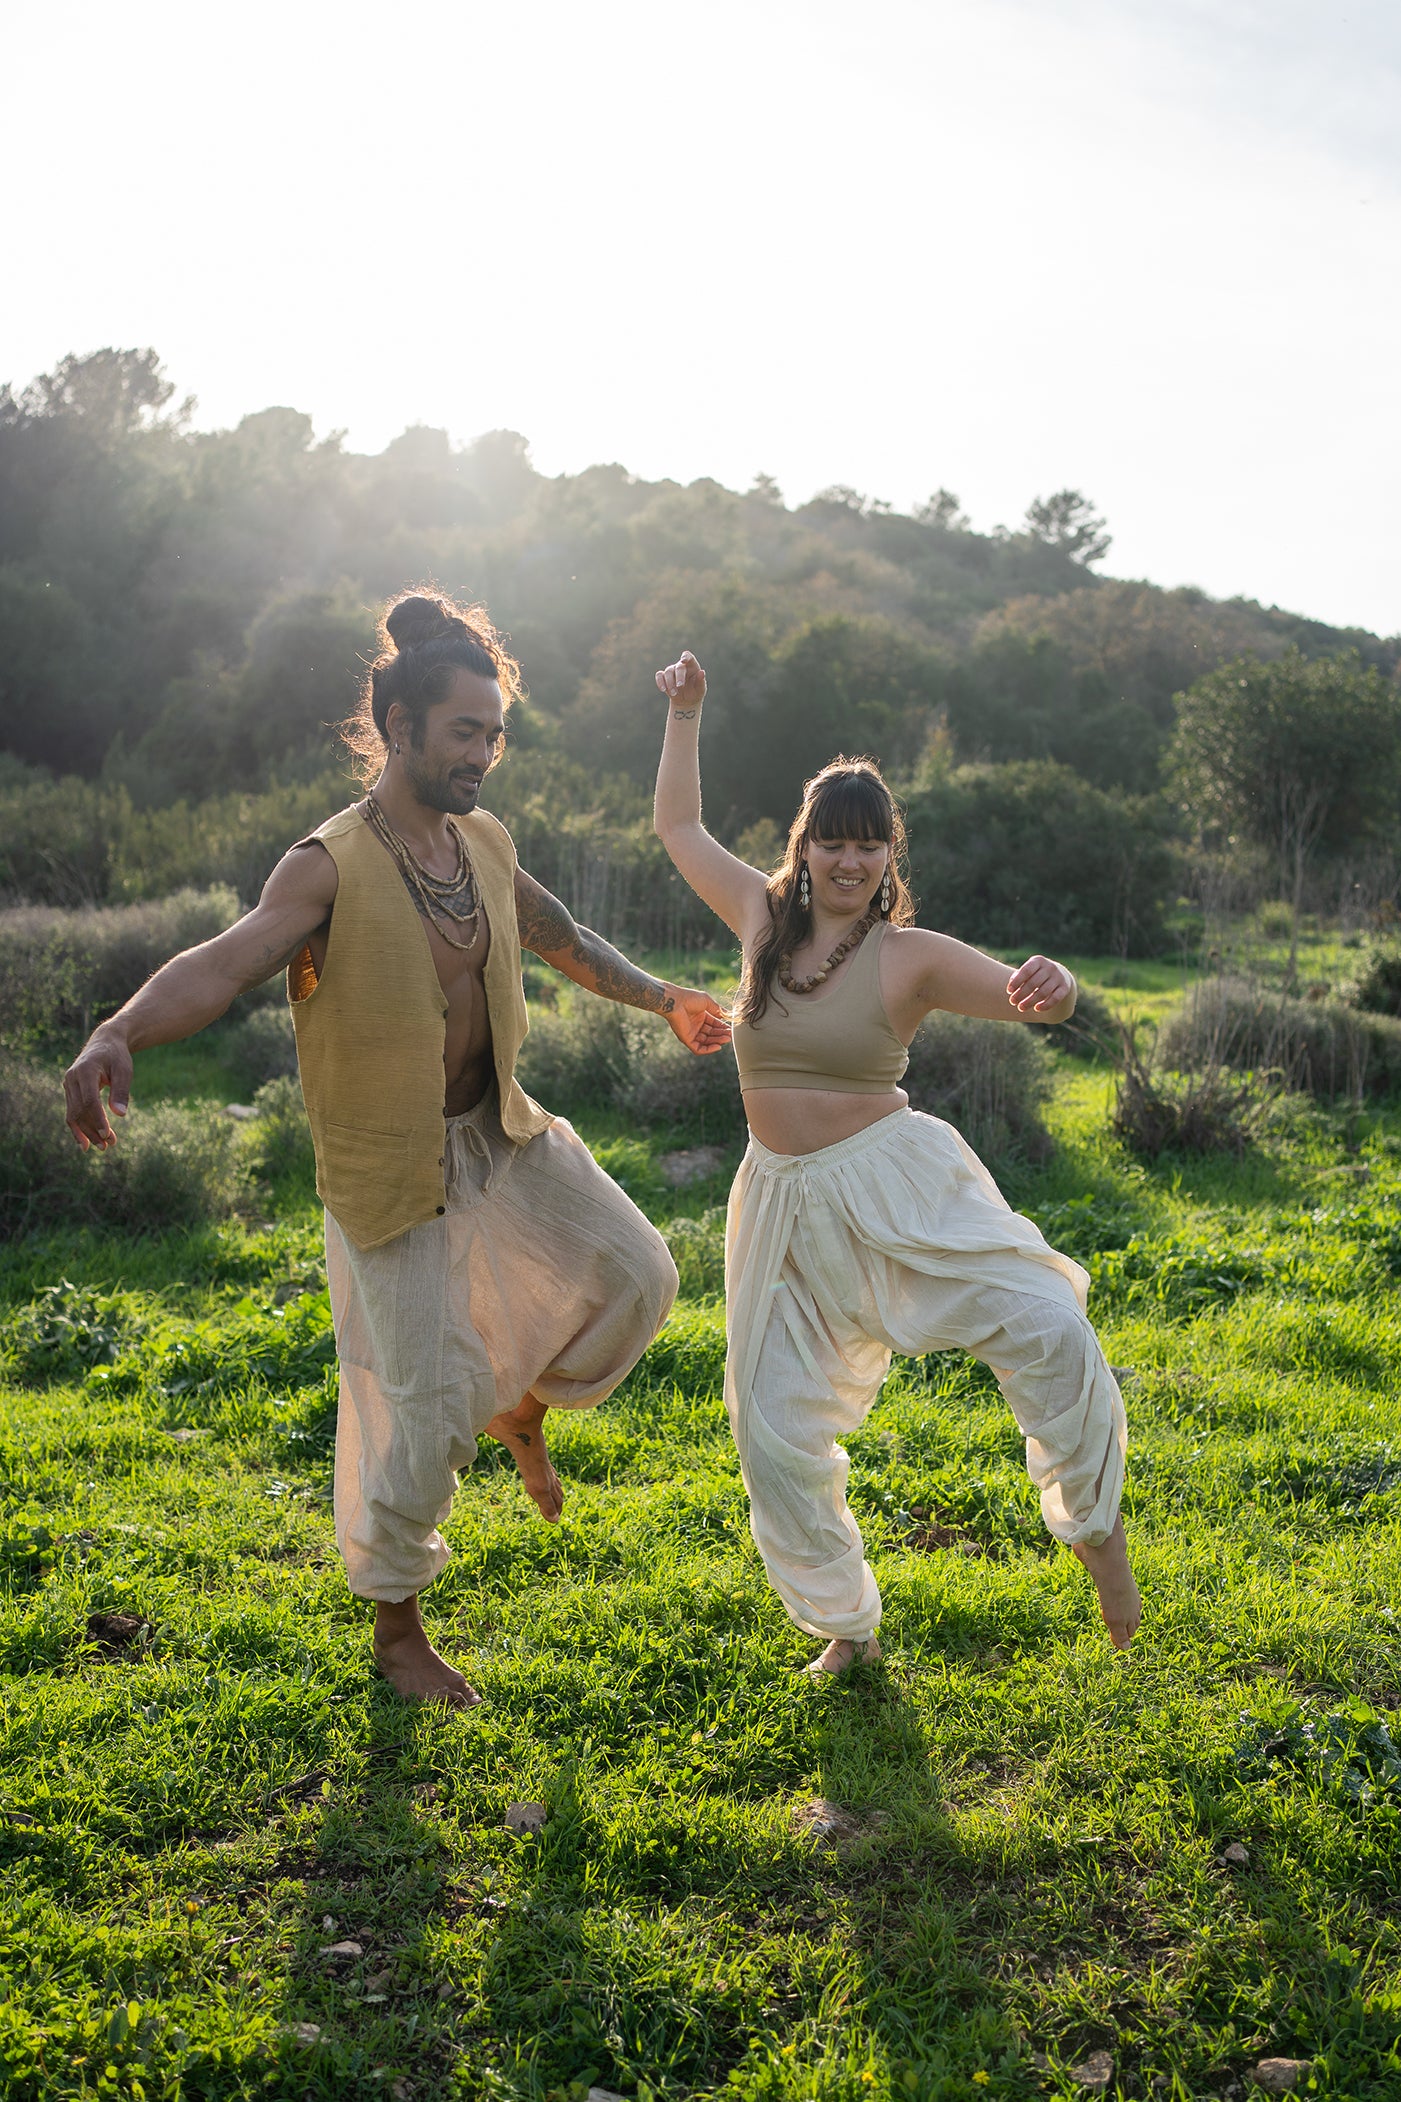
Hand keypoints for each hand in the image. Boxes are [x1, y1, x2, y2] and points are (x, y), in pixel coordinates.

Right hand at [63, 1032, 132, 1149]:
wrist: (105, 1043)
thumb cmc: (117, 1056)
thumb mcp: (124, 1070)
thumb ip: (121, 1091)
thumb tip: (120, 1115)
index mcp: (86, 1071)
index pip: (89, 1100)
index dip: (98, 1119)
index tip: (108, 1134)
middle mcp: (72, 1078)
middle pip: (79, 1110)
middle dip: (93, 1130)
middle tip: (108, 1146)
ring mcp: (68, 1085)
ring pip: (74, 1114)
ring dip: (87, 1132)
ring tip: (103, 1147)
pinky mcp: (70, 1091)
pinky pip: (71, 1112)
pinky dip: (78, 1128)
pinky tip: (86, 1144)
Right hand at [655, 650, 706, 715]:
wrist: (686, 701)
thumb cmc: (696, 692)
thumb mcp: (701, 689)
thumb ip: (701, 681)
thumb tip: (702, 672)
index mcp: (692, 666)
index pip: (688, 656)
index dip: (686, 657)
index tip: (683, 660)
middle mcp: (681, 666)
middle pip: (678, 667)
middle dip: (679, 676)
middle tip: (680, 686)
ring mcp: (672, 671)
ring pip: (668, 671)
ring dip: (670, 683)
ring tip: (674, 694)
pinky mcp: (664, 677)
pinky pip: (659, 676)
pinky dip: (660, 682)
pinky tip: (663, 689)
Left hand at [664, 985, 731, 1054]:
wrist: (676, 1001)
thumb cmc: (689, 998)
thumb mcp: (707, 1002)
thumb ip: (717, 1010)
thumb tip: (728, 1016)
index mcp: (700, 1016)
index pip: (714, 1025)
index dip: (722, 1028)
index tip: (731, 1029)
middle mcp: (696, 1026)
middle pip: (711, 1034)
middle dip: (721, 1035)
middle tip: (730, 1035)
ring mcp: (691, 1033)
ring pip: (706, 1042)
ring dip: (717, 1042)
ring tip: (726, 1039)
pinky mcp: (686, 1039)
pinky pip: (698, 1049)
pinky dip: (708, 1050)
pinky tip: (718, 1046)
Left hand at [1006, 955, 1073, 1014]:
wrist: (1060, 975)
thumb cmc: (1036, 974)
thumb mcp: (1028, 971)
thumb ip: (1019, 977)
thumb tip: (1012, 989)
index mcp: (1038, 961)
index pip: (1026, 971)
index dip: (1017, 981)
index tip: (1009, 991)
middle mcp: (1050, 967)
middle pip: (1034, 983)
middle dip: (1021, 994)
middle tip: (1012, 1002)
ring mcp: (1059, 977)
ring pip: (1043, 992)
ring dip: (1030, 1001)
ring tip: (1021, 1008)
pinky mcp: (1065, 987)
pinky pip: (1055, 998)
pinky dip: (1046, 1005)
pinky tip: (1036, 1009)